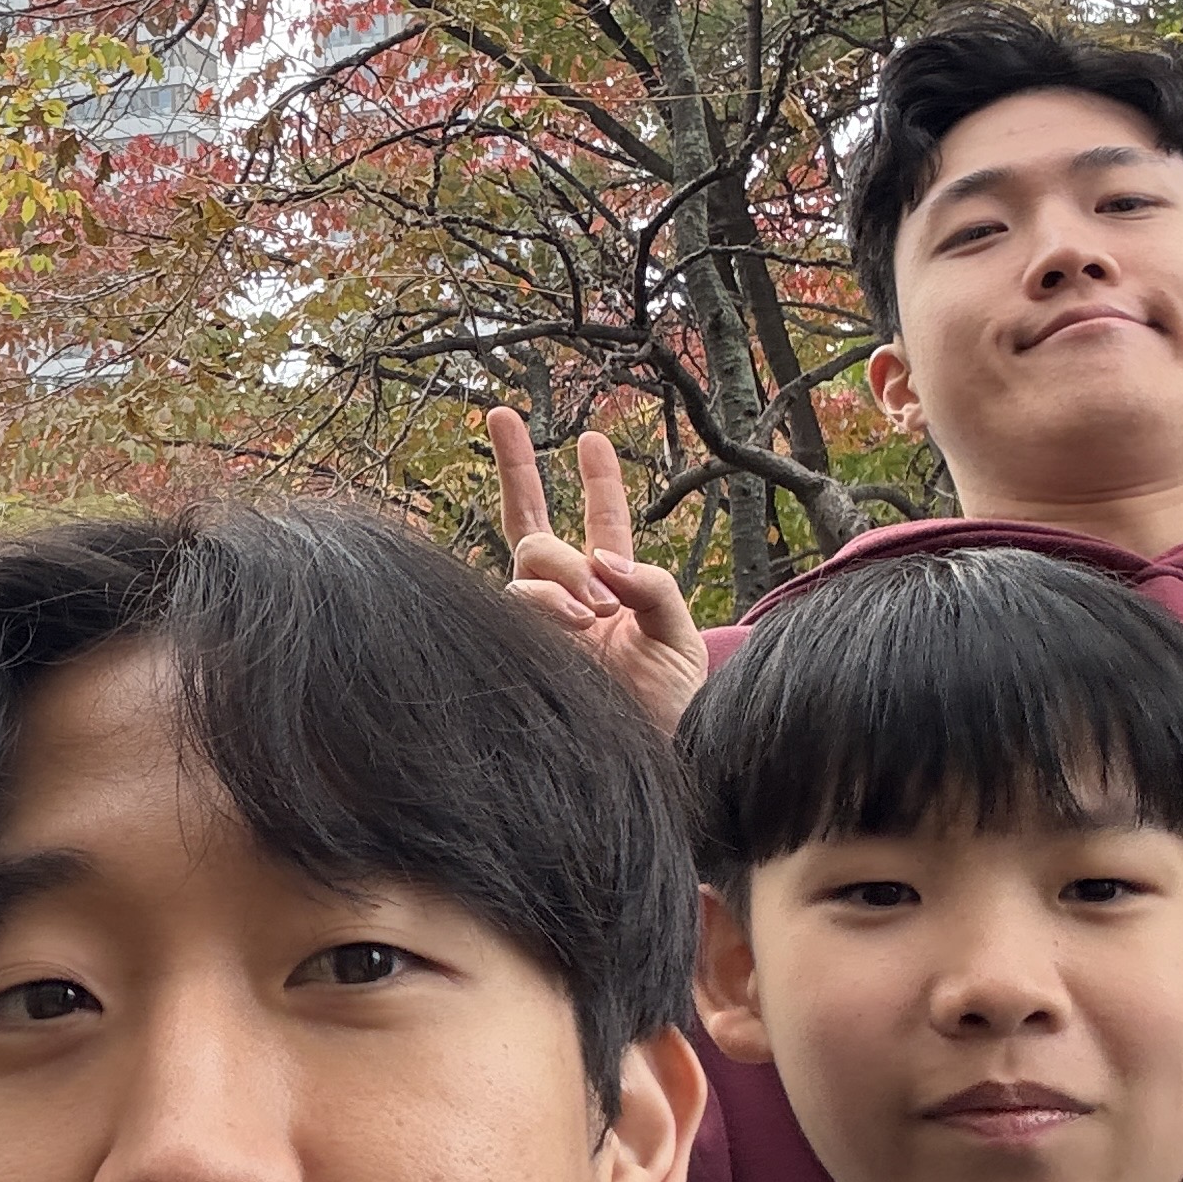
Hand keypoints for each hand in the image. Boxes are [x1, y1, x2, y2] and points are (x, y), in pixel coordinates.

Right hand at [490, 408, 706, 733]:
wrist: (651, 767)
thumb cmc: (671, 715)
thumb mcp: (681, 640)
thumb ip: (653, 588)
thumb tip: (602, 559)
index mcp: (614, 594)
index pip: (601, 524)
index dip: (598, 481)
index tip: (590, 437)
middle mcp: (570, 603)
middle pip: (532, 522)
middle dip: (516, 465)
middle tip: (502, 415)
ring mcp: (540, 623)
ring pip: (531, 558)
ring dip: (561, 570)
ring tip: (593, 614)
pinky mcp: (521, 648)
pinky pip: (519, 600)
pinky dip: (544, 599)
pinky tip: (574, 620)